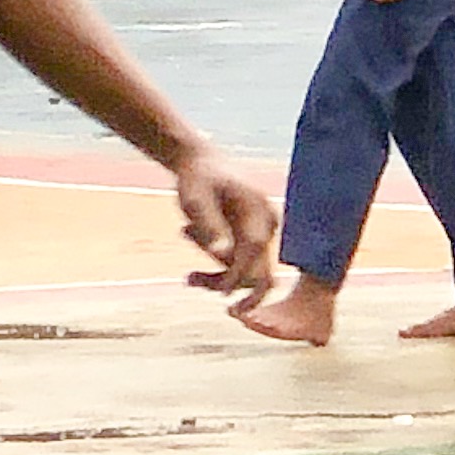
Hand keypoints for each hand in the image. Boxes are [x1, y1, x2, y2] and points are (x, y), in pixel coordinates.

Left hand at [169, 148, 279, 312]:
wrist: (200, 163)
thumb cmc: (197, 178)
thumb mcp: (196, 199)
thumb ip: (210, 225)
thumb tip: (222, 254)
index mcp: (258, 209)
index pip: (255, 248)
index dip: (239, 273)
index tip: (220, 291)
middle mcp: (266, 224)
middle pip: (258, 269)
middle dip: (226, 281)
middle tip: (190, 280)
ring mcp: (260, 233)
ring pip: (248, 273)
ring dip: (217, 277)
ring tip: (188, 275)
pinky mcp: (250, 240)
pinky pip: (238, 266)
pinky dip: (216, 267)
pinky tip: (190, 243)